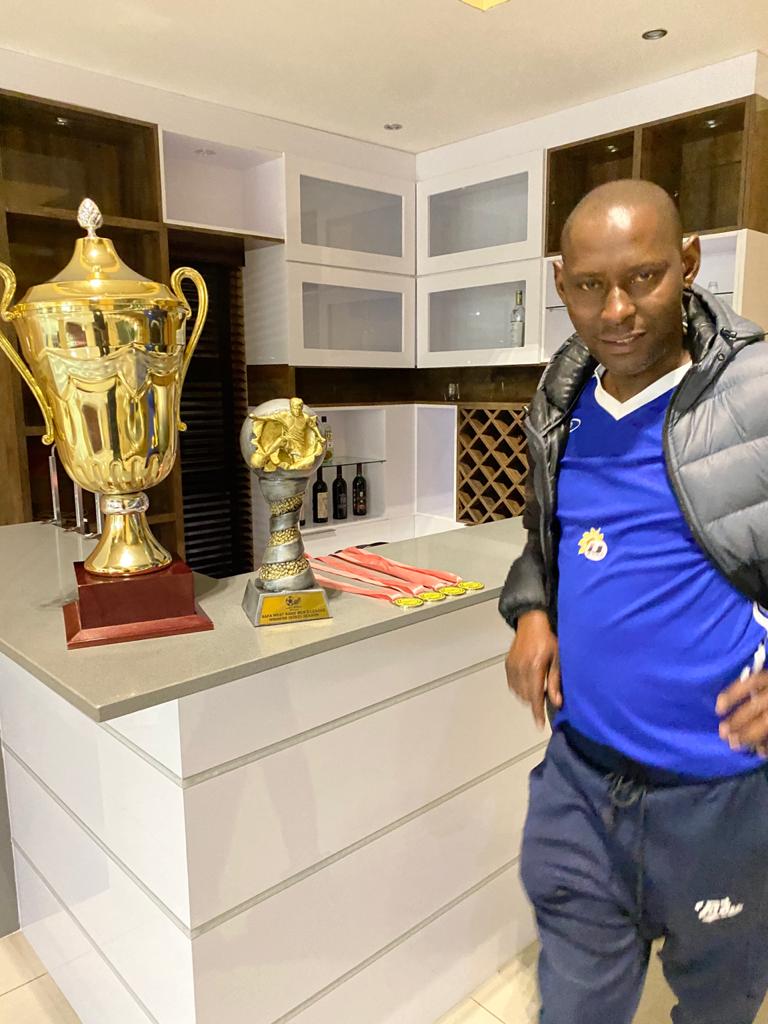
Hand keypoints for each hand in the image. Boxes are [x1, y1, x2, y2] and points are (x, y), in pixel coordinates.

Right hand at [505, 610, 560, 729]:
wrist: (531, 623)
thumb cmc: (548, 639)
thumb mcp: (558, 659)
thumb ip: (556, 681)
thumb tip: (557, 701)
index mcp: (535, 666)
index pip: (535, 695)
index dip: (537, 712)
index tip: (539, 725)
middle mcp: (521, 668)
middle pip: (526, 696)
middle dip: (535, 703)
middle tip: (546, 699)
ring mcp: (512, 666)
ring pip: (518, 692)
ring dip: (528, 696)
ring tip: (539, 688)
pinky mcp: (508, 665)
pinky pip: (513, 685)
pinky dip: (520, 690)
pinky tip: (529, 684)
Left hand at [716, 670, 767, 755]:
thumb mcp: (767, 684)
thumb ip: (756, 691)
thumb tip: (727, 707)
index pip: (750, 683)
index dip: (733, 695)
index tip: (719, 709)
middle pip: (756, 706)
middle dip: (738, 721)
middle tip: (723, 733)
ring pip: (765, 723)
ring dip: (751, 735)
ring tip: (736, 745)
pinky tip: (761, 753)